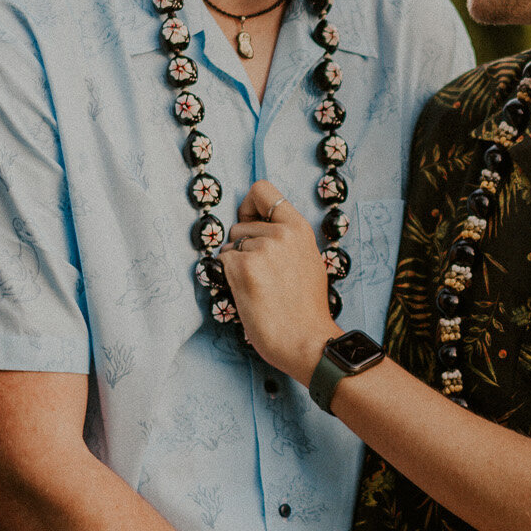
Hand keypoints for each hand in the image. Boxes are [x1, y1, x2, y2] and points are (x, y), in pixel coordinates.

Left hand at [220, 180, 341, 380]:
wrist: (306, 340)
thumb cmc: (306, 309)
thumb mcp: (308, 260)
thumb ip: (287, 240)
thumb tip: (261, 228)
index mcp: (299, 228)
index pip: (262, 189)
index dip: (249, 206)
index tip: (250, 223)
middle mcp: (281, 233)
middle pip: (239, 225)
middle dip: (242, 247)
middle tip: (262, 274)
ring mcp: (262, 249)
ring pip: (229, 245)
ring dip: (236, 264)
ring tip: (259, 286)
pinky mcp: (243, 268)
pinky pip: (222, 262)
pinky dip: (228, 277)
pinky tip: (249, 293)